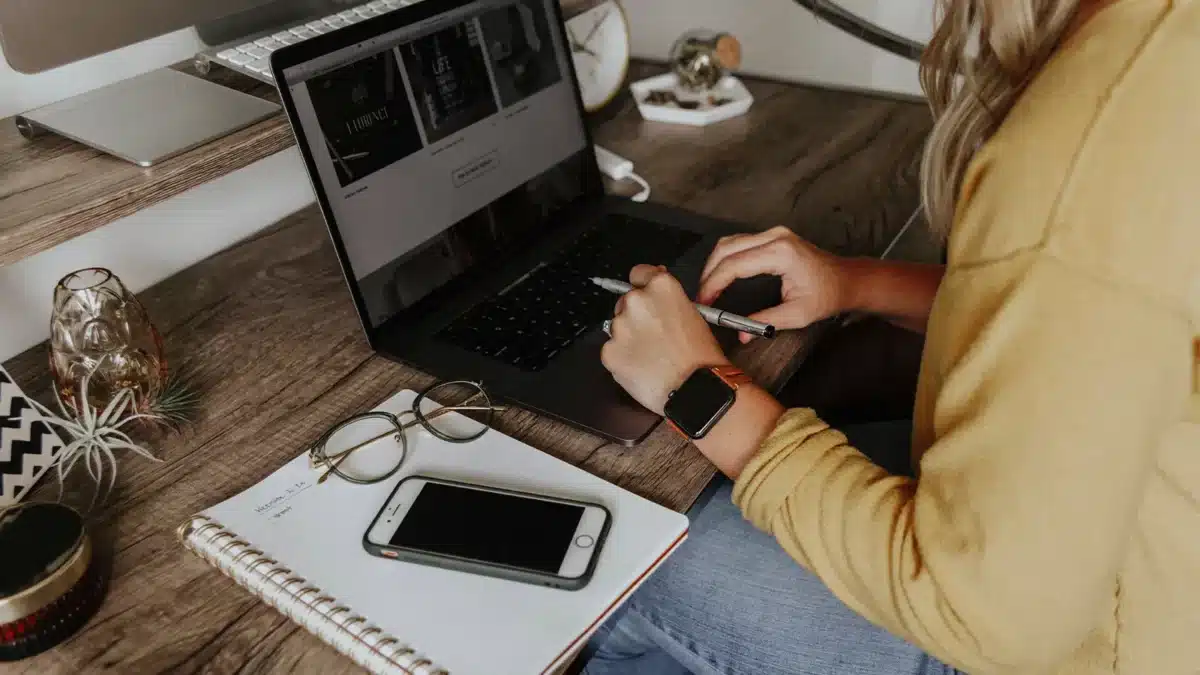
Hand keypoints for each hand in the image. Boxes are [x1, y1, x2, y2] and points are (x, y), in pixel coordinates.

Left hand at [601, 265, 727, 415]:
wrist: (695, 389)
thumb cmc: (701, 357)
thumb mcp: (694, 314)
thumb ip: (669, 298)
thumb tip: (655, 284)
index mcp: (661, 287)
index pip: (639, 273)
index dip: (643, 286)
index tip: (646, 296)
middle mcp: (637, 301)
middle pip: (626, 301)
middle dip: (636, 316)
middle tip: (654, 336)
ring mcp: (619, 326)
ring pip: (617, 327)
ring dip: (628, 337)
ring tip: (651, 356)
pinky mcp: (609, 351)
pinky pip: (611, 350)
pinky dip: (622, 358)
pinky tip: (641, 367)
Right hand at [698, 226, 846, 342]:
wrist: (847, 280)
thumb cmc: (828, 295)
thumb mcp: (797, 314)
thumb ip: (766, 322)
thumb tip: (741, 334)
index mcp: (781, 253)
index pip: (734, 265)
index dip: (714, 283)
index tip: (704, 301)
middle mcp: (775, 237)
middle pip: (726, 248)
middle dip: (709, 273)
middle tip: (702, 297)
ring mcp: (774, 233)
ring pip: (730, 242)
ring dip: (715, 264)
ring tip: (709, 288)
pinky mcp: (773, 236)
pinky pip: (740, 242)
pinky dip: (726, 259)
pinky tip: (721, 276)